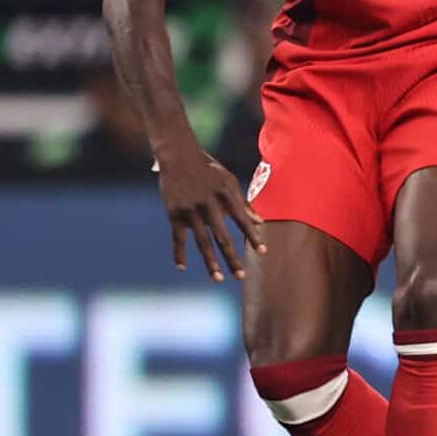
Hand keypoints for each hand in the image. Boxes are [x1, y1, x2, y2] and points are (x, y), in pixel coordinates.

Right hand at [156, 144, 265, 281]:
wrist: (178, 156)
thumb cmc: (209, 170)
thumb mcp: (229, 181)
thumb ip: (244, 203)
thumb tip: (260, 222)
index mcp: (226, 193)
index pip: (242, 219)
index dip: (252, 236)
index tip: (263, 252)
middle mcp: (208, 203)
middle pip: (222, 236)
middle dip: (232, 258)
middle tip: (241, 276)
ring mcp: (190, 209)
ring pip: (202, 241)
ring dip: (211, 262)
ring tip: (219, 278)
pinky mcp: (174, 213)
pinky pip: (177, 237)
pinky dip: (179, 252)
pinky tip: (182, 267)